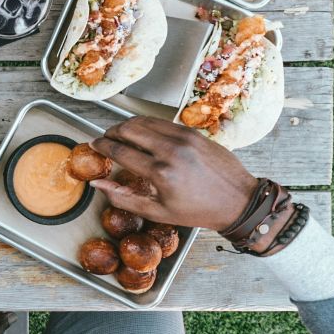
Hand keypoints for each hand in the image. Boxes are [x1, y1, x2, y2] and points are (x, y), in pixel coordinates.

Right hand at [87, 117, 256, 230]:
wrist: (239, 201)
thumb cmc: (199, 211)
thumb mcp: (158, 212)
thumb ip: (123, 197)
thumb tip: (97, 183)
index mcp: (161, 173)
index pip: (120, 151)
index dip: (102, 146)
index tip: (94, 144)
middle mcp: (171, 151)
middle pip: (129, 129)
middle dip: (112, 131)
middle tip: (107, 138)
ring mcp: (184, 138)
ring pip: (145, 120)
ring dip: (128, 125)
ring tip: (123, 134)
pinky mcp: (194, 133)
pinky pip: (163, 122)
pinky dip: (148, 125)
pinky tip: (145, 135)